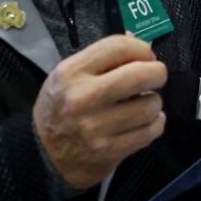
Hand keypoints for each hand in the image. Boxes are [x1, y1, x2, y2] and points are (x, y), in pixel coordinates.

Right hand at [33, 35, 167, 189]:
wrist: (43, 154)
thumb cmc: (62, 106)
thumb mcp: (71, 75)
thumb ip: (105, 58)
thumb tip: (145, 46)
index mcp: (71, 72)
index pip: (118, 47)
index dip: (141, 48)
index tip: (146, 56)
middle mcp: (82, 98)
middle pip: (141, 75)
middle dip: (157, 73)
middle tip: (155, 78)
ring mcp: (96, 128)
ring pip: (150, 106)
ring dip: (154, 103)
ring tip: (144, 104)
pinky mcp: (109, 151)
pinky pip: (150, 131)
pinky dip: (155, 124)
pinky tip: (145, 122)